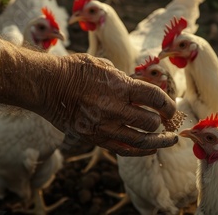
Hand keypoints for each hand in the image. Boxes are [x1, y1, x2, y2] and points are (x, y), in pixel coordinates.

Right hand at [0, 40, 177, 155]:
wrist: (46, 85)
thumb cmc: (74, 70)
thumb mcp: (103, 66)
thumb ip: (125, 80)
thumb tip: (142, 91)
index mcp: (118, 86)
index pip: (154, 98)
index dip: (168, 104)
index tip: (171, 107)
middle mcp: (112, 108)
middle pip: (150, 122)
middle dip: (163, 122)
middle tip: (168, 122)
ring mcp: (102, 126)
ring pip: (140, 140)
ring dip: (159, 141)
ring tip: (169, 141)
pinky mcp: (93, 138)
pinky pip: (122, 149)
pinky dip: (140, 150)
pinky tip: (151, 149)